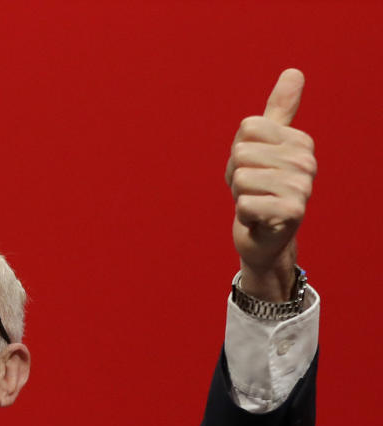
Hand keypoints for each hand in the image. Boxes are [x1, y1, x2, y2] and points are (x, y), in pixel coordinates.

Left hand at [226, 69, 315, 300]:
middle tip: (252, 189)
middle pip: (241, 152)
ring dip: (239, 194)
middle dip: (237, 174)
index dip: (240, 149)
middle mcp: (306, 161)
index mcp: (299, 141)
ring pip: (242, 178)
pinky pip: (244, 204)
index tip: (253, 166)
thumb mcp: (264, 145)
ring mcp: (302, 187)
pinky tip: (257, 218)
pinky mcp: (292, 213)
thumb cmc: (260, 186)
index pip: (248, 127)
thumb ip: (279, 110)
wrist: (264, 235)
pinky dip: (242, 214)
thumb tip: (294, 71)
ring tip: (255, 201)